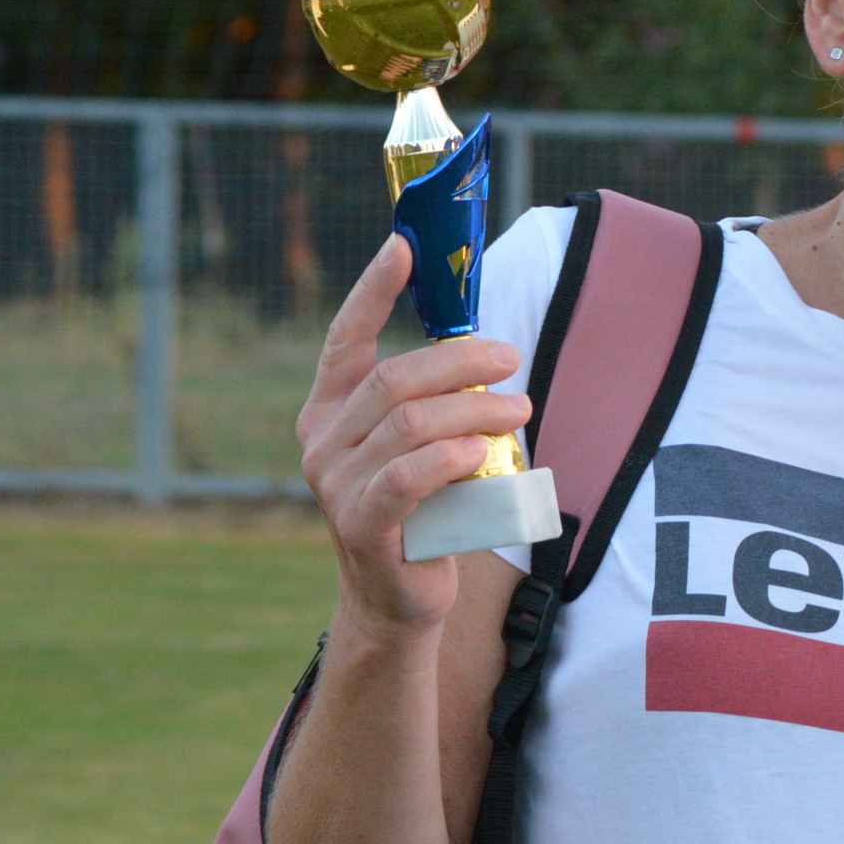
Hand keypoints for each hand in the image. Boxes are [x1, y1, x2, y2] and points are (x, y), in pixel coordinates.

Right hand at [296, 235, 531, 637]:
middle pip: (394, 378)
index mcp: (331, 411)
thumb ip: (435, 402)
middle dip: (460, 360)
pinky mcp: (362, 526)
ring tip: (521, 409)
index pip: (346, 338)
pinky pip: (406, 477)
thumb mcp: (424, 447)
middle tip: (513, 358)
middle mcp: (322, 441)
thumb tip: (488, 350)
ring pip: (409, 424)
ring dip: (474, 409)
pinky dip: (449, 457)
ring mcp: (335, 485)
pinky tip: (482, 449)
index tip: (405, 247)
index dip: (373, 290)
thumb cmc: (423, 511)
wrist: (399, 596)